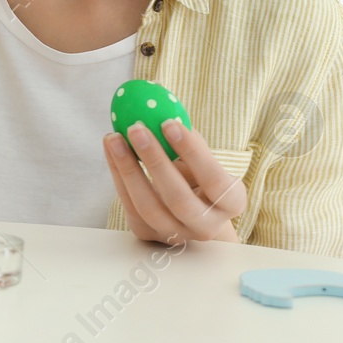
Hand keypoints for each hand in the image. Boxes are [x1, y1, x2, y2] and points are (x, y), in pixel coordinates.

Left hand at [104, 121, 246, 244]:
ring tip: (114, 138)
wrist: (191, 212)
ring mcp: (177, 236)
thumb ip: (188, 139)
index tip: (169, 123)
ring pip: (149, 207)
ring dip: (128, 169)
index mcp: (231, 203)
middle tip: (136, 128)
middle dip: (155, 161)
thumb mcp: (202, 159)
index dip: (192, 152)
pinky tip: (112, 150)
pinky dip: (118, 177)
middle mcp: (207, 226)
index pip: (213, 179)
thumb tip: (163, 106)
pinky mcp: (149, 236)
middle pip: (178, 199)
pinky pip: (130, 207)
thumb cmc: (199, 176)